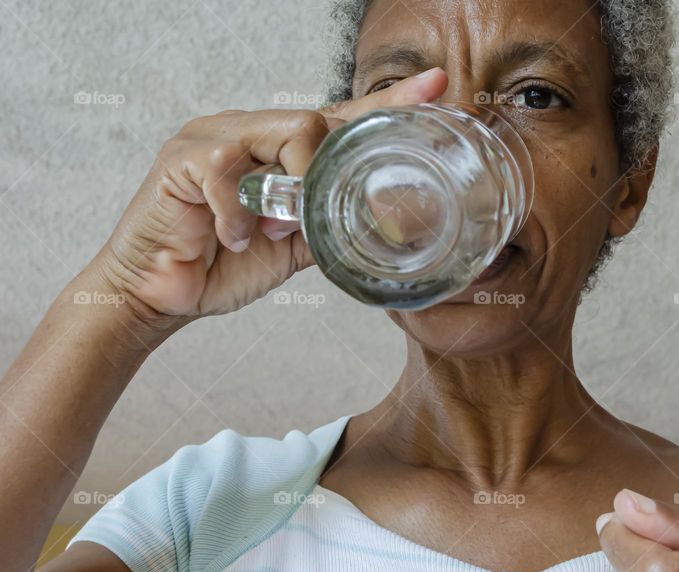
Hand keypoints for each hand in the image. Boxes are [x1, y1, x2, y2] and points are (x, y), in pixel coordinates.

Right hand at [88, 68, 447, 331]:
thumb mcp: (292, 250)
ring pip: (284, 131)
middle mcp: (248, 132)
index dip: (387, 104)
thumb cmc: (222, 266)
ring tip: (272, 230)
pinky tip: (231, 239)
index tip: (437, 86)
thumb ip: (327, 227)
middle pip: (315, 118)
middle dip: (330, 166)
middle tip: (309, 216)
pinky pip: (230, 171)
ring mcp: (213, 138)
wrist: (160, 296)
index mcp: (277, 151)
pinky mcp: (182, 158)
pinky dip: (240, 216)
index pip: (340, 118)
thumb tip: (377, 223)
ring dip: (290, 191)